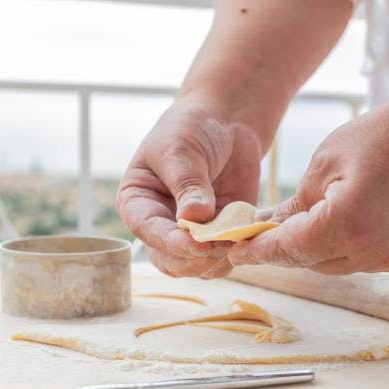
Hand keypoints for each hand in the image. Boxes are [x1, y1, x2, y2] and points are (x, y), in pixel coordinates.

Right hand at [115, 94, 265, 277]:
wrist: (224, 121)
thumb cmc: (191, 128)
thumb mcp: (182, 150)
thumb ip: (188, 185)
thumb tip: (193, 219)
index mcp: (138, 203)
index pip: (148, 231)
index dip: (170, 242)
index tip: (196, 244)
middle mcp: (160, 224)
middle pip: (169, 260)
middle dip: (193, 258)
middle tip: (220, 244)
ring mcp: (190, 233)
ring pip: (197, 266)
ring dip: (217, 260)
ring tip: (236, 239)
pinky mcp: (219, 234)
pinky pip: (225, 257)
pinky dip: (237, 252)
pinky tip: (249, 236)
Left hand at [228, 96, 388, 273]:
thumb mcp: (327, 161)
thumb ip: (296, 204)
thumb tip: (268, 229)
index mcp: (345, 224)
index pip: (287, 249)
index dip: (257, 251)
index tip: (233, 251)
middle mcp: (372, 251)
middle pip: (308, 262)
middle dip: (282, 249)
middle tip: (255, 237)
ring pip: (334, 264)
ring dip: (311, 250)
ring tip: (292, 228)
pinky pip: (361, 259)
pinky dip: (341, 247)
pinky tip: (333, 226)